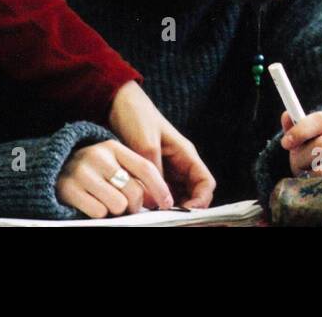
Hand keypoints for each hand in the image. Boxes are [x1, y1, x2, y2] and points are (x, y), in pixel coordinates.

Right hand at [56, 139, 166, 217]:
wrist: (50, 170)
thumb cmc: (91, 171)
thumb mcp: (110, 163)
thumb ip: (132, 174)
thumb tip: (158, 199)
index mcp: (112, 147)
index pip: (145, 167)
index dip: (160, 188)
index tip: (168, 203)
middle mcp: (98, 156)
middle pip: (133, 192)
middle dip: (133, 206)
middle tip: (125, 206)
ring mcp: (82, 172)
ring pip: (118, 205)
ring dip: (114, 211)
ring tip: (104, 202)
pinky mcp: (69, 189)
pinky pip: (98, 213)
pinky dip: (98, 214)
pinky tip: (89, 204)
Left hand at [107, 80, 215, 207]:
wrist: (116, 102)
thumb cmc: (136, 115)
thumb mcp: (145, 143)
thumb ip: (153, 172)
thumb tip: (155, 201)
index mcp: (185, 154)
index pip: (205, 183)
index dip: (201, 200)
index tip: (186, 212)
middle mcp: (179, 164)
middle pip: (192, 194)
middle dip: (185, 208)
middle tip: (169, 219)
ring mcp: (165, 169)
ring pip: (175, 196)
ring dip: (169, 207)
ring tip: (155, 216)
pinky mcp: (150, 172)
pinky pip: (158, 192)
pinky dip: (154, 202)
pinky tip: (144, 208)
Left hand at [279, 111, 321, 176]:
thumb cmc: (317, 153)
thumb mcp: (307, 139)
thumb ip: (296, 127)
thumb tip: (287, 116)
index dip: (301, 130)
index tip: (286, 142)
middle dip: (303, 154)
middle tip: (294, 160)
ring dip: (307, 172)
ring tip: (306, 171)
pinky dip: (315, 183)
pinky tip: (315, 181)